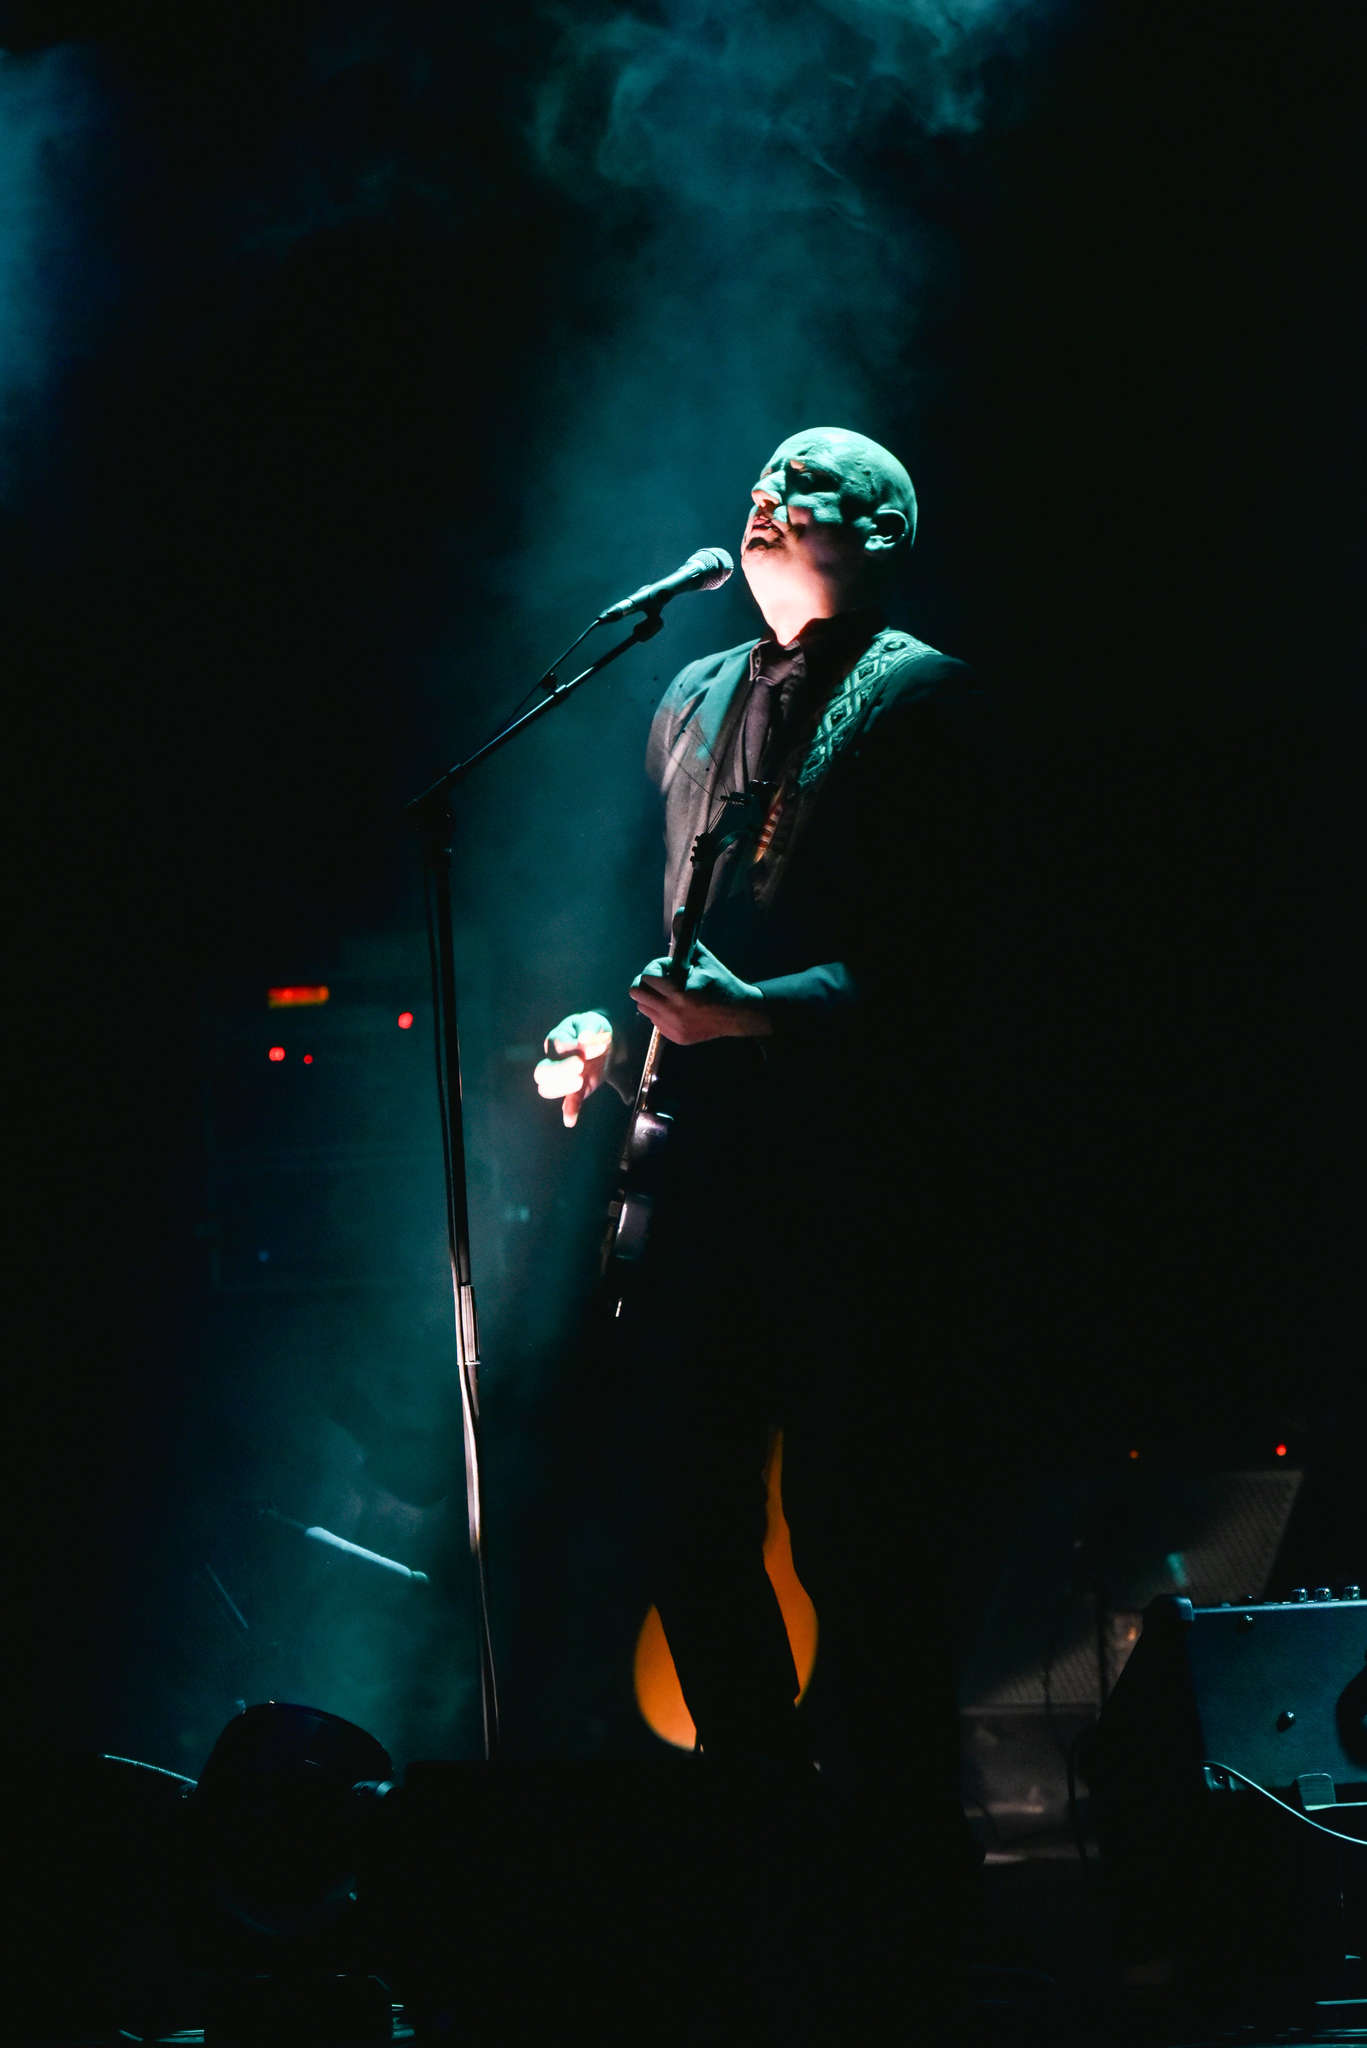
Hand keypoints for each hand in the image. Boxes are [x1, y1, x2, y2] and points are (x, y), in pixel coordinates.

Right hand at [533, 1011, 612, 1128]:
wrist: (605, 1042)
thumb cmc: (594, 1029)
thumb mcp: (594, 1022)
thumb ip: (589, 1028)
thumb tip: (584, 1037)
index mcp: (557, 1039)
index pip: (557, 1045)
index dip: (574, 1047)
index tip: (595, 1047)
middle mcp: (554, 1059)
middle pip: (542, 1071)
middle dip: (560, 1070)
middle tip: (581, 1066)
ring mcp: (563, 1077)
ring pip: (547, 1088)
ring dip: (561, 1088)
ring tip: (581, 1082)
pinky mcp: (575, 1090)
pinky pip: (568, 1102)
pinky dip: (569, 1111)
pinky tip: (571, 1120)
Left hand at [630, 941, 770, 1044]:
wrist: (740, 1014)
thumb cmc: (721, 982)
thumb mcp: (704, 959)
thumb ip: (687, 938)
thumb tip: (680, 912)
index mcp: (681, 993)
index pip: (647, 977)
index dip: (656, 968)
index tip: (669, 967)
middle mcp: (675, 1013)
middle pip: (636, 993)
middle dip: (647, 982)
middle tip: (662, 979)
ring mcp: (674, 1028)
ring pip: (643, 1007)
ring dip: (652, 997)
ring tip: (672, 993)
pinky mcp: (675, 1037)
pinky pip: (654, 1020)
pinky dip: (661, 1011)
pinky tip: (679, 1007)